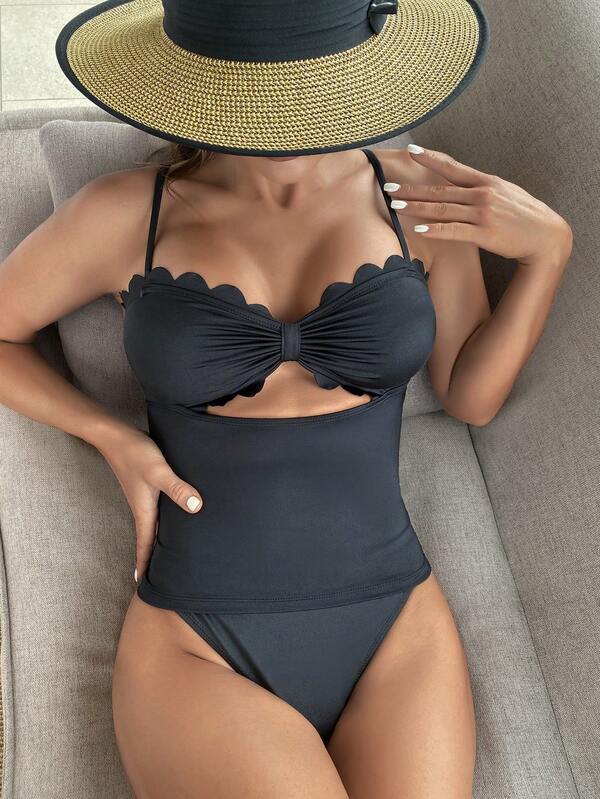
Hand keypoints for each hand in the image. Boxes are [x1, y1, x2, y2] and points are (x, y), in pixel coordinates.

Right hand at [96, 426, 202, 583]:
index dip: (146, 566)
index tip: (144, 587)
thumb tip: (196, 508)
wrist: (115, 435)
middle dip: (154, 559)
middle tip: (162, 578)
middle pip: (150, 540)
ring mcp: (144, 497)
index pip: (145, 546)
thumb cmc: (136, 453)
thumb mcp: (158, 471)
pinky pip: (158, 509)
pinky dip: (164, 520)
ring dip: (159, 540)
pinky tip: (176, 517)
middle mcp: (143, 508)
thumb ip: (177, 488)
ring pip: (154, 525)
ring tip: (170, 554)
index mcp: (144, 511)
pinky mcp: (148, 485)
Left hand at [387, 144, 572, 267]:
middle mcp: (482, 194)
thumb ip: (482, 189)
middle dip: (412, 188)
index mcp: (486, 182)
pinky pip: (455, 231)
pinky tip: (419, 229)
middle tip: (388, 186)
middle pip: (440, 189)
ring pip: (442, 209)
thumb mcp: (505, 194)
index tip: (410, 152)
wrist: (546, 236)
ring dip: (416, 207)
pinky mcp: (484, 234)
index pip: (452, 167)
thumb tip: (464, 186)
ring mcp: (483, 214)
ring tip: (395, 205)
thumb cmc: (525, 216)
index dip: (430, 158)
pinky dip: (436, 229)